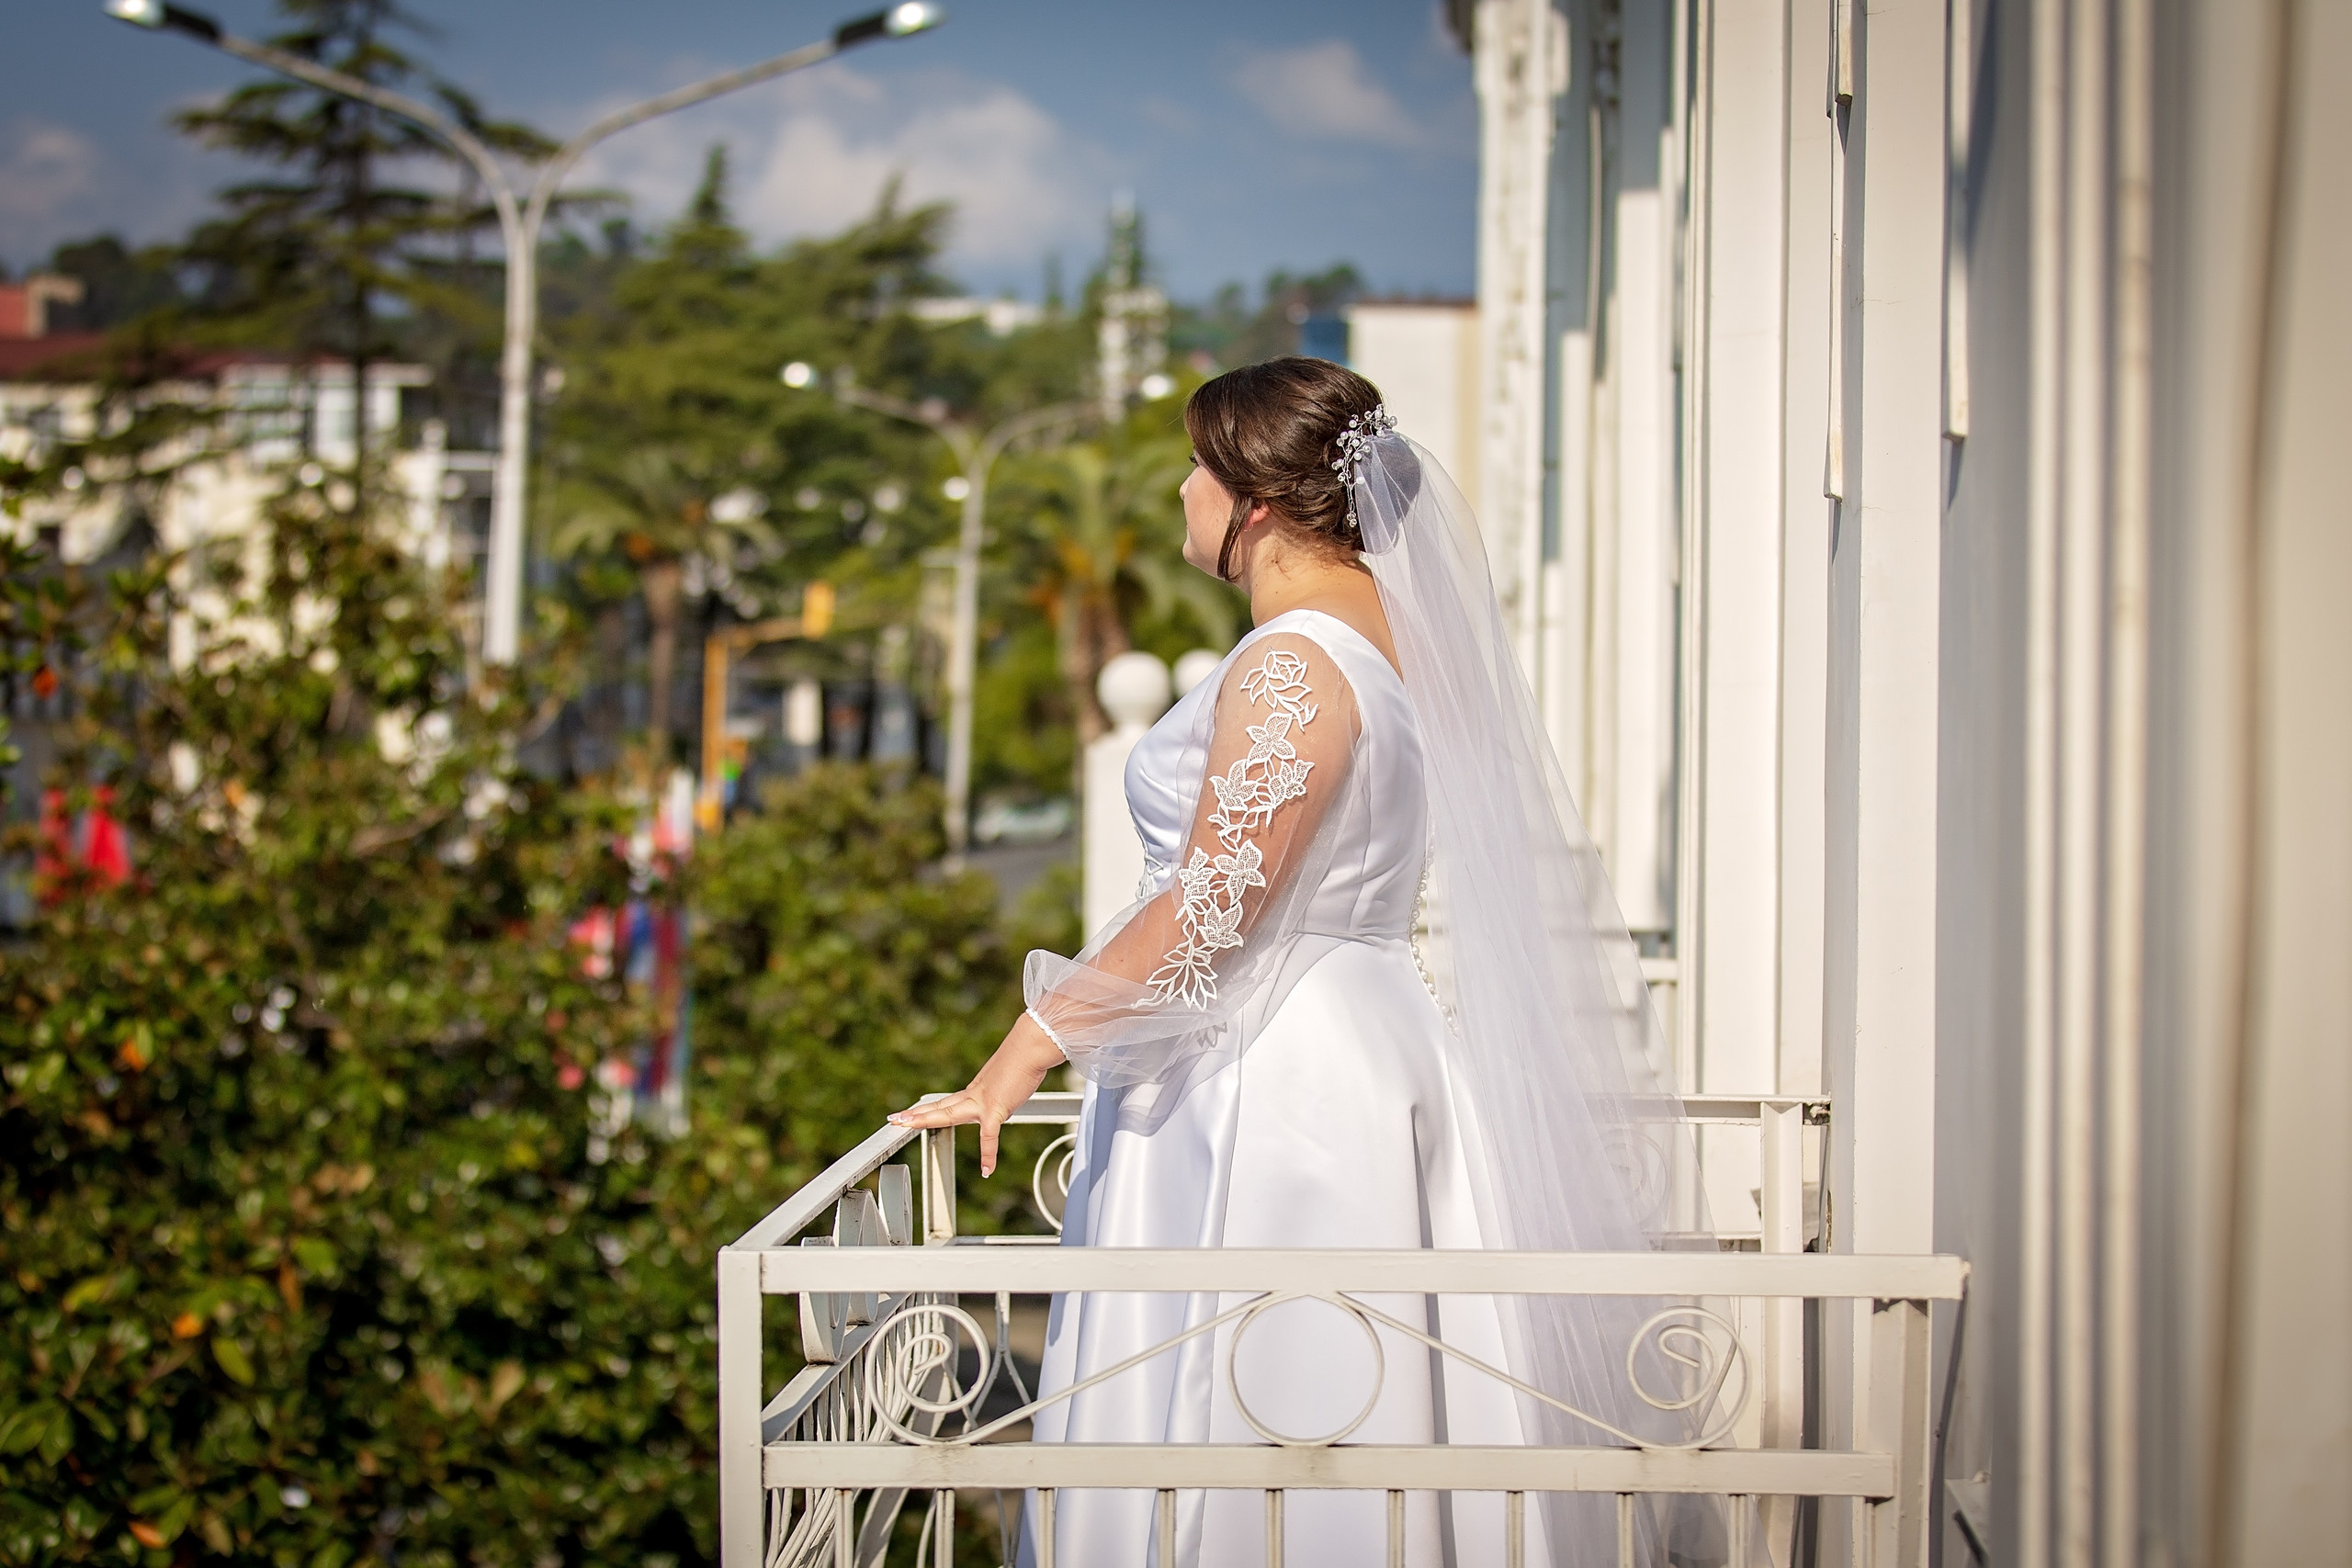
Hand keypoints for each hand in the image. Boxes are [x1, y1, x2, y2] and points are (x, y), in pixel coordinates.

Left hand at [888, 1012, 1066, 1176]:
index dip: (929, 1108)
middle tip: (894, 1119)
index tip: (913, 1112)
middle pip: (940, 1107)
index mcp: (978, 1090)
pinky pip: (989, 1136)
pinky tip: (987, 1171)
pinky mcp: (996, 1109)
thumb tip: (1011, 1092)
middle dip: (915, 1114)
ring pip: (947, 1113)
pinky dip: (989, 1155)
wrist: (1031, 1048)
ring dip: (924, 1118)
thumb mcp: (1011, 1077)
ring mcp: (982, 1102)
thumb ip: (1006, 1087)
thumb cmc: (1027, 1058)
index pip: (948, 1102)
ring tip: (905, 1124)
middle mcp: (975, 1095)